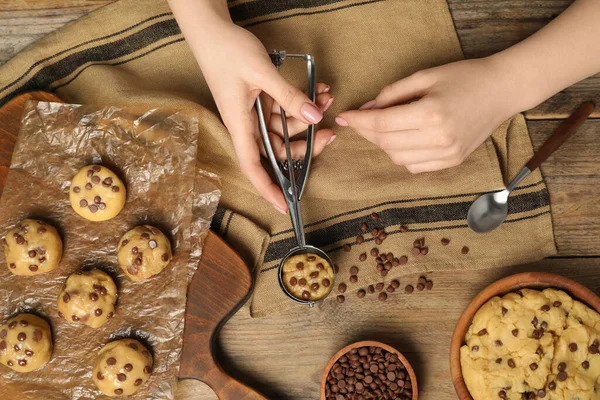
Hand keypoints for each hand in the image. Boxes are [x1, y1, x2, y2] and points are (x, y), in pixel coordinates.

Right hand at [191, 23, 334, 213]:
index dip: (267, 189)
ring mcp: (253, 111)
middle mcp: (246, 123)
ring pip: (284, 128)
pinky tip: (317, 90)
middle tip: (329, 132)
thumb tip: (315, 118)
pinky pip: (283, 109)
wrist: (212, 29)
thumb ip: (289, 96)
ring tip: (326, 98)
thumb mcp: (262, 73)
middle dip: (304, 144)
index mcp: (239, 124)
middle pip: (277, 148)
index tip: (284, 206)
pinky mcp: (259, 99)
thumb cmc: (227, 51)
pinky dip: (300, 102)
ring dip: (307, 116)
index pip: (253, 166)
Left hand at [335, 58, 517, 172]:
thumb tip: (367, 108)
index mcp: (431, 114)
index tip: (344, 116)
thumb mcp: (425, 76)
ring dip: (382, 145)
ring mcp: (447, 154)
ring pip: (397, 159)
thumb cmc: (465, 77)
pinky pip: (414, 166)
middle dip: (366, 132)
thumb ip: (392, 93)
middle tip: (358, 121)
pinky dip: (400, 155)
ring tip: (381, 128)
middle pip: (386, 143)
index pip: (382, 123)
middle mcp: (439, 139)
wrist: (502, 90)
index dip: (359, 121)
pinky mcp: (452, 162)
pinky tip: (401, 140)